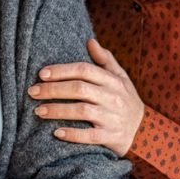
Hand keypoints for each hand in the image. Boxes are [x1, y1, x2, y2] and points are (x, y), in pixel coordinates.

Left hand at [28, 39, 144, 156]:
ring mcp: (113, 118)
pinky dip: (73, 135)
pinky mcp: (112, 137)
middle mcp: (113, 97)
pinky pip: (90, 136)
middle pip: (79, 89)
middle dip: (53, 89)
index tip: (42, 74)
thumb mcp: (121, 78)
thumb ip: (105, 60)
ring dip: (58, 110)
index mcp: (113, 81)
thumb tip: (90, 41)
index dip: (62, 70)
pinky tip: (57, 132)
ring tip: (39, 111)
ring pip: (82, 111)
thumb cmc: (127, 101)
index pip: (85, 70)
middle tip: (33, 92)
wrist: (146, 133)